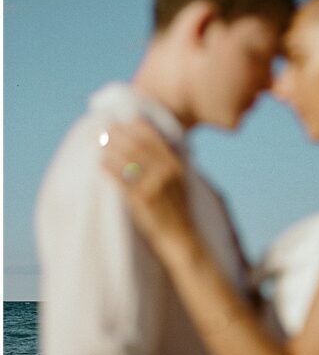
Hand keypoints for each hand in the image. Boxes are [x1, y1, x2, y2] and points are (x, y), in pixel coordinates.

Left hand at [99, 118, 192, 249]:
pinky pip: (121, 181)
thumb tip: (156, 143)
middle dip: (119, 135)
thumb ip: (172, 162)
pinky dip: (109, 170)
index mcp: (177, 165)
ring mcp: (153, 186)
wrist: (181, 236)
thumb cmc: (180, 209)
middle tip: (105, 128)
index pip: (155, 139)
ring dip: (110, 149)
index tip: (125, 119)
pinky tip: (100, 163)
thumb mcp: (183, 181)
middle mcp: (166, 173)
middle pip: (137, 146)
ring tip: (99, 142)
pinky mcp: (141, 200)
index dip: (138, 126)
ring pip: (127, 161)